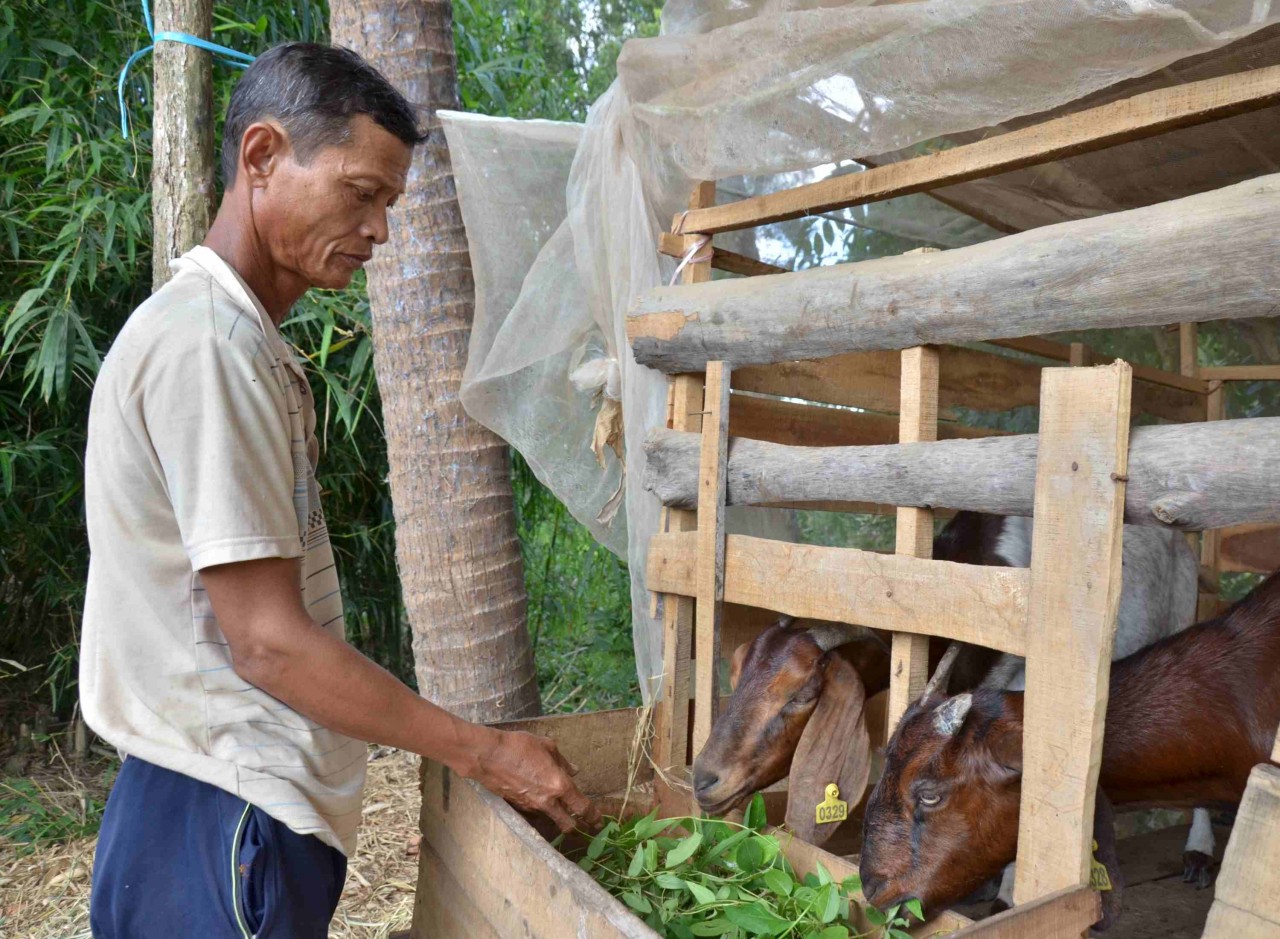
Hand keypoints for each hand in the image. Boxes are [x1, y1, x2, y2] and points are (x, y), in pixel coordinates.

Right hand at [466, 728, 602, 832]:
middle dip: (577, 826)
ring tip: (554, 801)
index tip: (598, 820)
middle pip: (567, 826)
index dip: (593, 816)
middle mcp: (547, 801)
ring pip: (549, 818)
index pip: (582, 808)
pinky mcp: (517, 807)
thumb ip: (563, 761)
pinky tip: (534, 793)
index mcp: (559, 784)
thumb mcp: (547, 746)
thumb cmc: (518, 746)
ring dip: (555, 814)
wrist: (486, 755)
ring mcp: (530, 806)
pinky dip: (539, 807)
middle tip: (582, 823)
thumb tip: (574, 771)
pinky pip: (534, 812)